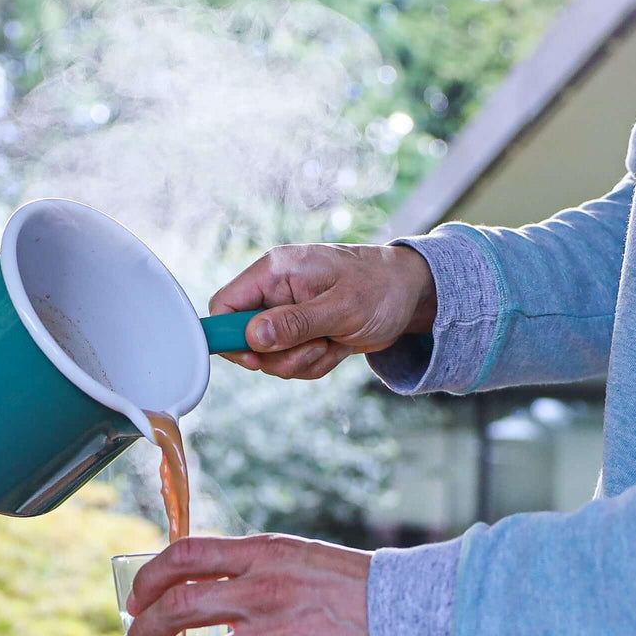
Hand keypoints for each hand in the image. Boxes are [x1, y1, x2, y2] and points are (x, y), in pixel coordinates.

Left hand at [119, 534, 377, 635]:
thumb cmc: (350, 586)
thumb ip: (252, 567)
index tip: (135, 598)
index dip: (150, 577)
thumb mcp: (298, 557)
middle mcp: (264, 591)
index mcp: (262, 555)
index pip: (186, 554)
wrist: (408, 615)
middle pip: (179, 607)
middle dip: (143, 630)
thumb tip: (201, 584)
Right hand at [209, 242, 435, 378]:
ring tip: (333, 342)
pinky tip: (337, 346)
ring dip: (301, 361)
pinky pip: (290, 363)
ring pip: (269, 358)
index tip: (254, 359)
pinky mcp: (298, 334)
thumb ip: (295, 323)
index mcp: (274, 271)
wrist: (410, 294)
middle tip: (315, 346)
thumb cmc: (381, 288)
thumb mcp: (341, 307)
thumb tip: (253, 336)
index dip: (228, 337)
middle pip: (244, 341)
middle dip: (280, 355)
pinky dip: (314, 363)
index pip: (224, 305)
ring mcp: (285, 314)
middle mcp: (274, 292)